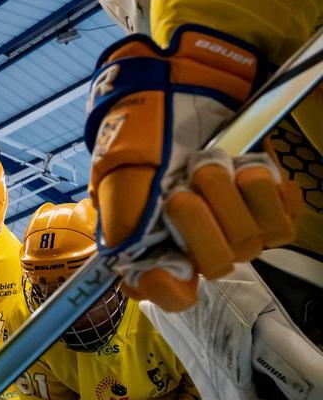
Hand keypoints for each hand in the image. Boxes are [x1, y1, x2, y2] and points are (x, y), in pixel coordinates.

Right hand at [86, 26, 300, 310]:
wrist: (169, 104)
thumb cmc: (139, 149)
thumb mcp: (116, 194)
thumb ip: (123, 239)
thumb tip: (140, 282)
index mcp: (158, 252)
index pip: (172, 295)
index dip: (170, 284)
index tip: (166, 262)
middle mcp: (201, 248)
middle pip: (218, 263)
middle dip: (198, 218)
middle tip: (181, 186)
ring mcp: (239, 229)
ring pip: (252, 239)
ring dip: (227, 194)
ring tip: (209, 165)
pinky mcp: (271, 205)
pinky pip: (284, 216)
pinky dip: (265, 189)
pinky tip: (244, 170)